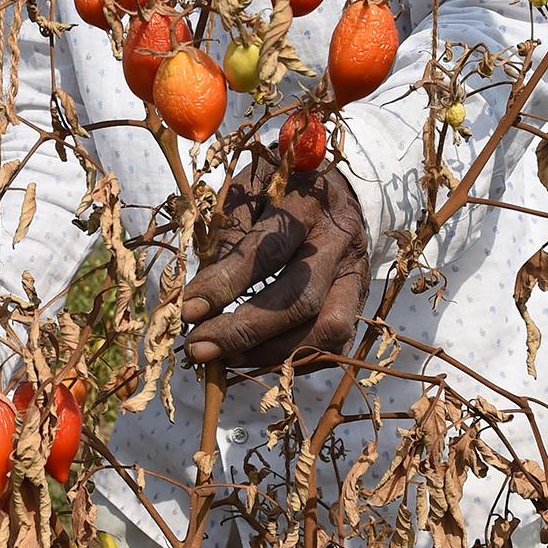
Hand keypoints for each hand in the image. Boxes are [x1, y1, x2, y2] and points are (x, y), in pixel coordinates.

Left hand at [179, 158, 369, 371]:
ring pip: (326, 329)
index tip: (188, 309)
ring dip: (269, 352)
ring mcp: (355, 276)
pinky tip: (253, 357)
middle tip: (199, 348)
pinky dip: (291, 358)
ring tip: (222, 359)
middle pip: (300, 300)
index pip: (268, 252)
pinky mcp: (359, 301)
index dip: (226, 284)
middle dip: (245, 331)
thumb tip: (199, 293)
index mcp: (308, 205)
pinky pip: (333, 345)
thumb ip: (226, 235)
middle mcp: (340, 243)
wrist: (335, 188)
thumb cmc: (277, 189)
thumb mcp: (246, 191)